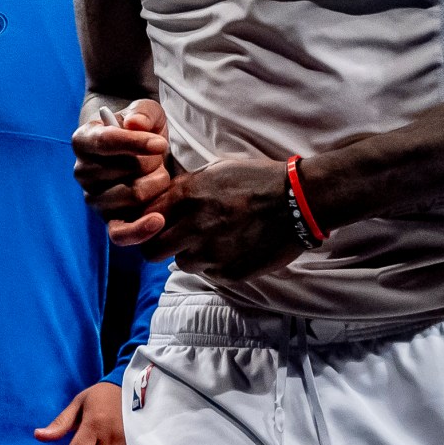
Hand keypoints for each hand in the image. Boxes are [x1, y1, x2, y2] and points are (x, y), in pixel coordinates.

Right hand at [73, 99, 168, 227]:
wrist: (143, 150)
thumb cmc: (142, 127)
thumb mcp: (145, 110)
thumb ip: (142, 112)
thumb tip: (135, 124)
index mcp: (83, 140)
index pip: (106, 142)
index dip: (135, 143)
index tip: (161, 144)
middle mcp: (82, 172)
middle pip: (125, 172)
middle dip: (152, 164)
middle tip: (158, 158)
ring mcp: (94, 199)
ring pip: (132, 197)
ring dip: (156, 185)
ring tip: (160, 175)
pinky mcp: (110, 220)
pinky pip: (120, 233)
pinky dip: (139, 230)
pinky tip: (158, 221)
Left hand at [125, 157, 303, 280]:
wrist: (298, 202)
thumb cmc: (258, 180)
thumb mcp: (216, 171)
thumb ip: (185, 187)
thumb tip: (161, 200)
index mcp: (187, 197)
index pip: (145, 219)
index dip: (148, 223)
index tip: (156, 224)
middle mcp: (194, 227)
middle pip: (152, 251)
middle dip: (160, 246)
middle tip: (174, 241)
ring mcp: (211, 253)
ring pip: (181, 263)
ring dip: (190, 255)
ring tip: (213, 242)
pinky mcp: (228, 272)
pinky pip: (209, 273)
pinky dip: (216, 264)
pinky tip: (234, 248)